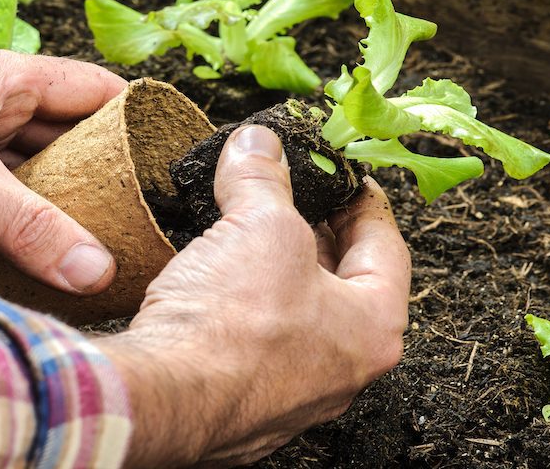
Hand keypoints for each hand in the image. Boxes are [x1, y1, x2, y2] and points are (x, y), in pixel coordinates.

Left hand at [0, 47, 126, 294]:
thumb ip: (26, 223)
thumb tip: (95, 267)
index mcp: (3, 76)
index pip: (94, 87)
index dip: (138, 114)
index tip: (174, 154)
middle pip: (69, 131)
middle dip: (107, 165)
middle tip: (147, 209)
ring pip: (35, 166)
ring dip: (65, 196)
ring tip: (108, 234)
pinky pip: (2, 195)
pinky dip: (27, 217)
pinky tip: (44, 249)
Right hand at [99, 125, 410, 466]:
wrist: (164, 400)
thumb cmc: (230, 327)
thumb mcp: (258, 223)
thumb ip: (263, 177)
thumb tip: (258, 145)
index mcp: (373, 328)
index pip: (386, 247)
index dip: (362, 200)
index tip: (345, 178)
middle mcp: (343, 371)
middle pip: (342, 283)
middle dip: (313, 234)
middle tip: (292, 198)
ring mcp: (294, 396)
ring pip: (296, 317)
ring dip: (274, 273)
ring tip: (246, 233)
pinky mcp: (245, 406)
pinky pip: (255, 347)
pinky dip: (242, 311)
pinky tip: (215, 285)